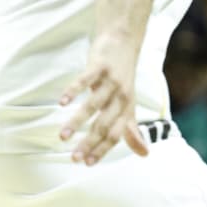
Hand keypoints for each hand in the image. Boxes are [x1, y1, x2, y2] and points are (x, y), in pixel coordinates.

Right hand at [59, 34, 148, 165]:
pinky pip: (85, 80)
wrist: (124, 42)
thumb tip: (145, 154)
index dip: (103, 149)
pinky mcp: (100, 66)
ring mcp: (111, 81)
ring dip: (77, 122)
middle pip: (104, 124)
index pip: (115, 134)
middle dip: (89, 143)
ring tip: (62, 136)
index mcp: (127, 109)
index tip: (87, 163)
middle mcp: (121, 97)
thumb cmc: (122, 79)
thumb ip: (132, 130)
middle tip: (73, 158)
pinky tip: (62, 103)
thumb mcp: (129, 105)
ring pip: (93, 105)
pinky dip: (73, 91)